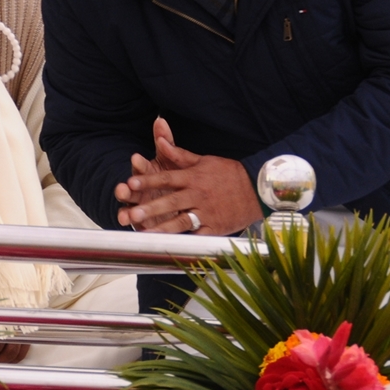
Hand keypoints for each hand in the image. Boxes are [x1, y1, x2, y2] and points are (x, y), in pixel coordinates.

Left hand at [114, 119, 262, 234]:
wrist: (258, 189)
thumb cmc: (228, 173)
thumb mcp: (204, 160)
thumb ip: (179, 154)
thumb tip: (159, 141)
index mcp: (193, 177)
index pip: (167, 178)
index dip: (148, 180)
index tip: (131, 183)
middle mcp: (198, 195)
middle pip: (171, 201)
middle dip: (150, 208)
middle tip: (131, 213)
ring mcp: (207, 212)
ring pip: (182, 221)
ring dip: (163, 228)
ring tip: (144, 234)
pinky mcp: (216, 227)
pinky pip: (199, 236)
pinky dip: (186, 242)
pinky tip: (170, 248)